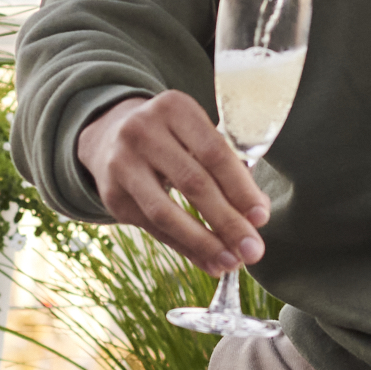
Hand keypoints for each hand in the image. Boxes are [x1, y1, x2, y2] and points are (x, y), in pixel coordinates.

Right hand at [77, 91, 266, 272]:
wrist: (109, 136)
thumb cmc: (170, 138)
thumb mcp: (195, 134)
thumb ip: (226, 167)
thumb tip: (255, 216)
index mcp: (174, 108)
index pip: (214, 152)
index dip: (241, 188)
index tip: (261, 217)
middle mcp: (143, 131)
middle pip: (193, 183)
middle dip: (227, 222)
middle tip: (252, 249)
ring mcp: (122, 163)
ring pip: (166, 212)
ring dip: (203, 242)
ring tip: (229, 261)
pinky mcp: (112, 195)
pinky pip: (153, 227)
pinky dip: (184, 248)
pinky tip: (207, 260)